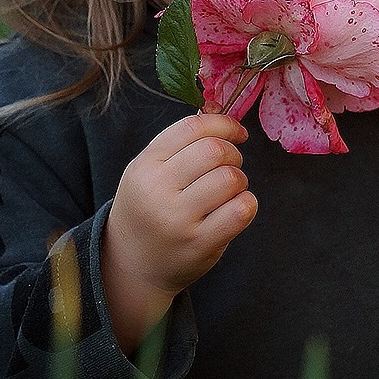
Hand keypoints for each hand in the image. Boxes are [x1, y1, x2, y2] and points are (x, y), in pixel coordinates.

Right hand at [101, 112, 255, 352]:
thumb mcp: (148, 172)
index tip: (237, 133)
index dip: (223, 124)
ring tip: (230, 190)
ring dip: (239, 180)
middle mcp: (158, 190)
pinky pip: (240, 210)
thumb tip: (219, 112)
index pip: (192, 127)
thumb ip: (179, 145)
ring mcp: (178, 219)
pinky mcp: (199, 243)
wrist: (132, 265)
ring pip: (230, 178)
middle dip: (233, 153)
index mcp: (145, 165)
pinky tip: (236, 208)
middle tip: (231, 165)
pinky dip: (247, 203)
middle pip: (214, 150)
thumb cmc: (148, 209)